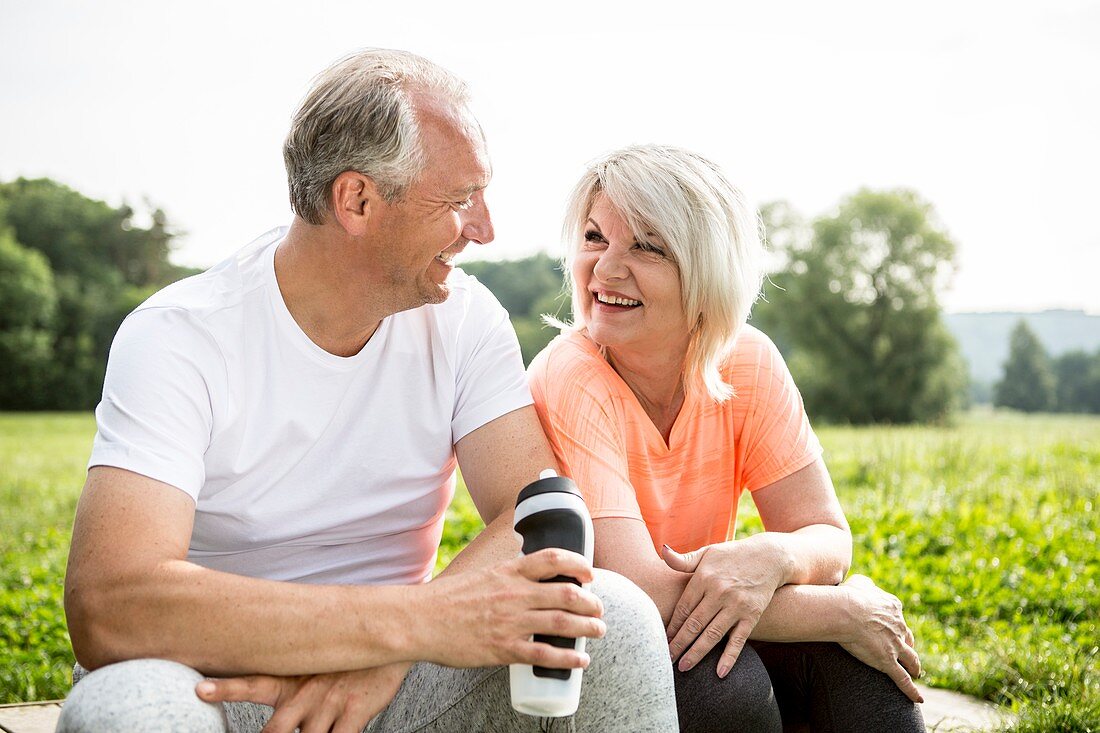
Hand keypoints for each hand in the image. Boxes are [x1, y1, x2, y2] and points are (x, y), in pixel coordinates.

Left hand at [196, 662, 408, 732]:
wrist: (388, 642)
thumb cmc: (344, 659)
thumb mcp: (312, 661)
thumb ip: (288, 682)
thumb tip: (266, 703)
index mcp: (291, 680)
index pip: (252, 682)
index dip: (226, 687)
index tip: (201, 689)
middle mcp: (305, 693)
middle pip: (275, 729)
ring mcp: (329, 704)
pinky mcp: (354, 712)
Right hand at [417, 548, 605, 669]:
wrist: (419, 620)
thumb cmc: (447, 599)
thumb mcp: (481, 575)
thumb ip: (506, 577)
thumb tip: (526, 576)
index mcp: (508, 572)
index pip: (553, 559)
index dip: (578, 564)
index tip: (589, 574)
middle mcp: (515, 594)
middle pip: (567, 594)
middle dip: (592, 603)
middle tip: (599, 609)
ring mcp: (511, 622)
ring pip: (562, 624)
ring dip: (588, 628)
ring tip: (598, 631)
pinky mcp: (504, 648)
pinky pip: (545, 654)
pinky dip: (568, 658)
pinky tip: (580, 661)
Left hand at [663, 538, 784, 676]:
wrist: (769, 557)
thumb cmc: (732, 556)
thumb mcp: (708, 553)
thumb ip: (684, 559)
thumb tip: (663, 552)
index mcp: (704, 578)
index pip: (683, 607)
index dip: (672, 625)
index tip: (662, 639)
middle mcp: (719, 592)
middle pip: (694, 623)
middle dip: (679, 643)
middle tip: (666, 659)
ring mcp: (736, 605)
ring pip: (712, 634)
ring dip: (697, 653)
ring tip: (684, 667)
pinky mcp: (752, 615)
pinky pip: (738, 640)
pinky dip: (729, 657)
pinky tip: (720, 673)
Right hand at [837, 574, 923, 702]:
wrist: (846, 611)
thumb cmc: (848, 595)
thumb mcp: (860, 582)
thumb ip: (868, 585)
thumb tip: (867, 587)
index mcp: (893, 607)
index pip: (898, 618)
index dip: (896, 625)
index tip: (892, 629)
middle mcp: (898, 626)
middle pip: (908, 638)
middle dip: (908, 645)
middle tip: (906, 651)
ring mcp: (895, 645)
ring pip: (911, 659)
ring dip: (915, 667)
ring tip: (916, 673)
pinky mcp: (887, 661)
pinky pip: (902, 680)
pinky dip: (911, 691)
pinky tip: (919, 699)